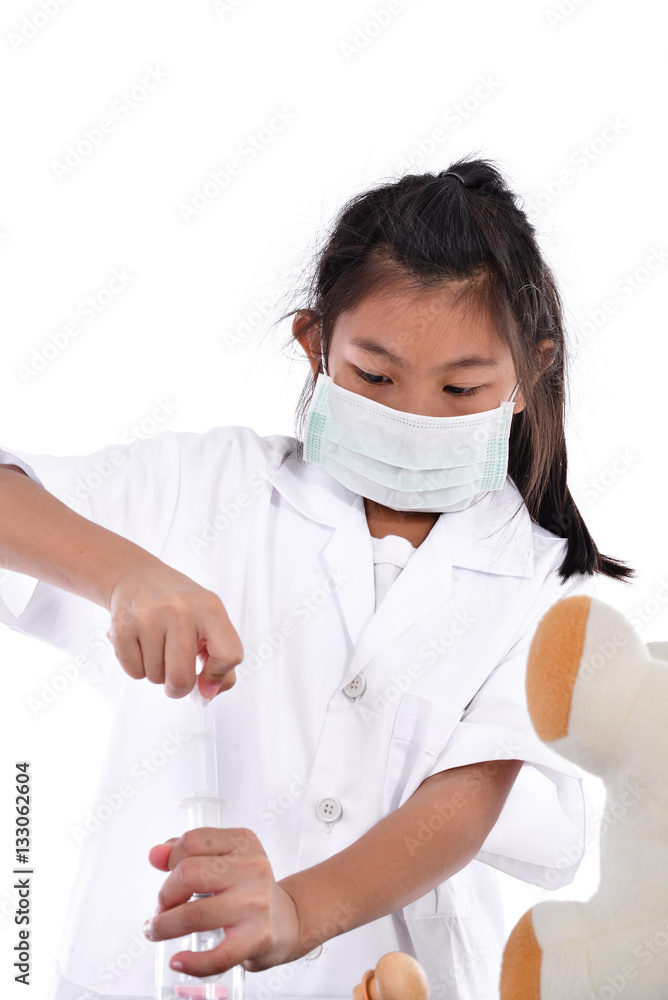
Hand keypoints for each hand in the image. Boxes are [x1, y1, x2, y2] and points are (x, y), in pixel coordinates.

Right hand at [106, 561, 243, 699]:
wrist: (138, 578)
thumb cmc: (178, 605)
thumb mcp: (209, 620)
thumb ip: (220, 658)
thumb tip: (208, 693)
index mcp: (209, 608)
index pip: (229, 655)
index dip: (218, 676)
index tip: (206, 678)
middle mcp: (179, 610)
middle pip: (182, 677)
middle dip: (179, 687)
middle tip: (176, 675)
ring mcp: (148, 618)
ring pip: (156, 677)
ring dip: (157, 672)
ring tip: (157, 646)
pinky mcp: (121, 628)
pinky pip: (134, 672)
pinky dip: (138, 667)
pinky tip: (141, 644)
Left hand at [144, 828, 301, 975]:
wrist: (286, 920)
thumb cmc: (247, 889)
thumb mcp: (224, 860)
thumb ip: (187, 853)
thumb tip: (155, 854)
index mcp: (243, 843)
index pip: (192, 841)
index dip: (170, 860)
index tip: (169, 875)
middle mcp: (252, 869)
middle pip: (188, 874)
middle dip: (164, 894)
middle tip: (162, 908)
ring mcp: (255, 904)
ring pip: (194, 914)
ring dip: (164, 926)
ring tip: (157, 930)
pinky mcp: (257, 938)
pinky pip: (217, 956)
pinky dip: (192, 963)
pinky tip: (179, 961)